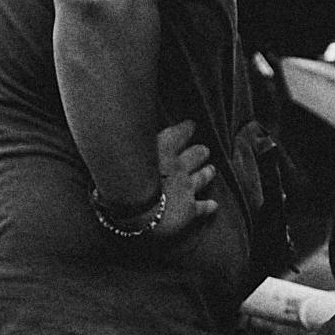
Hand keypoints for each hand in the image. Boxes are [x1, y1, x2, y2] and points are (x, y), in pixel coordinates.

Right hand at [102, 118, 220, 241]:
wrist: (134, 206)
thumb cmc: (120, 175)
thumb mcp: (125, 149)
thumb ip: (132, 142)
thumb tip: (120, 131)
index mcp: (163, 148)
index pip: (180, 133)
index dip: (187, 129)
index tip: (191, 125)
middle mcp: (179, 165)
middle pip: (196, 154)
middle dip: (200, 152)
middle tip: (204, 151)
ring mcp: (186, 187)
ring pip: (203, 177)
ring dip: (207, 172)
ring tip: (211, 170)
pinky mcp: (189, 209)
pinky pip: (203, 207)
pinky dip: (209, 206)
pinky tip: (214, 206)